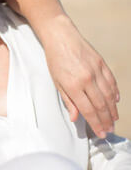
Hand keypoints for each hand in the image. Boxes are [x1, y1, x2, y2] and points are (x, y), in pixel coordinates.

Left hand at [42, 15, 118, 137]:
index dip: (96, 124)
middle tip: (109, 130)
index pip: (88, 110)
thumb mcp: (56, 81)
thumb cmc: (55, 60)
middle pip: (101, 105)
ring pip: (109, 96)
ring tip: (113, 120)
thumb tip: (75, 117)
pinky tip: (115, 102)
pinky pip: (111, 82)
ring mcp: (96, 71)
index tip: (101, 133)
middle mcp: (87, 79)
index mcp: (73, 85)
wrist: (61, 37)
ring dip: (112, 110)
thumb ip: (67, 100)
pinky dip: (114, 93)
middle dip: (106, 120)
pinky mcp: (102, 63)